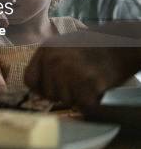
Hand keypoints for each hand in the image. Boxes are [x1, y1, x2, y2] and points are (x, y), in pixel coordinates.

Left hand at [24, 30, 140, 106]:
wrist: (119, 43)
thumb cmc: (91, 45)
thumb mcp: (61, 45)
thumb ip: (47, 63)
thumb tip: (36, 87)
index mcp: (45, 50)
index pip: (29, 79)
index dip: (39, 88)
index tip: (48, 91)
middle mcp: (54, 60)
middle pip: (48, 93)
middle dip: (62, 94)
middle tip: (76, 86)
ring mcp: (70, 71)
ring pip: (66, 100)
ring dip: (77, 98)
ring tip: (87, 84)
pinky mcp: (89, 83)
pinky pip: (84, 105)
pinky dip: (91, 103)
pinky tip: (95, 90)